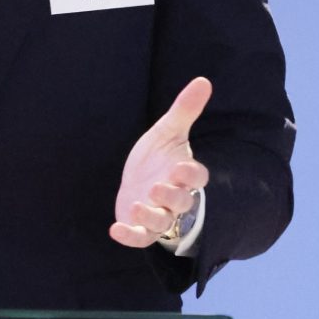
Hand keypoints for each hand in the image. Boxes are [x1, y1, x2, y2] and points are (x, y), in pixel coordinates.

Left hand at [110, 77, 210, 247]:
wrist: (139, 181)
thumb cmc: (159, 157)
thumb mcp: (168, 132)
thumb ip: (185, 110)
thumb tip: (203, 81)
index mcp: (185, 174)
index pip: (196, 178)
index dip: (190, 174)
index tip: (179, 166)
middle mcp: (176, 198)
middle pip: (182, 203)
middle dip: (171, 197)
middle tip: (156, 188)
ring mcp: (159, 215)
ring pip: (162, 223)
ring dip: (150, 217)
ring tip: (136, 205)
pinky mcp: (142, 228)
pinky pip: (140, 237)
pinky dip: (130, 236)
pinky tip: (115, 229)